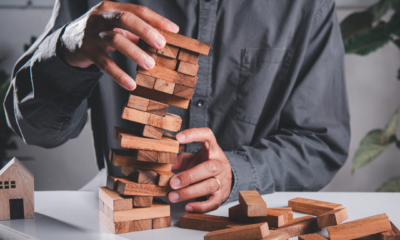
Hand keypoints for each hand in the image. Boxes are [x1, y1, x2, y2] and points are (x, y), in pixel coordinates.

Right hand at [59, 1, 178, 89]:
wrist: (68, 42)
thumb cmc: (101, 33)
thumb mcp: (116, 27)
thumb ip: (135, 31)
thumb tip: (163, 40)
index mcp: (112, 8)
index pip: (138, 10)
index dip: (157, 20)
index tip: (174, 30)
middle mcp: (101, 17)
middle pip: (126, 19)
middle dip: (146, 31)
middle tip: (162, 45)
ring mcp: (92, 33)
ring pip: (116, 40)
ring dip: (135, 53)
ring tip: (151, 65)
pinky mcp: (86, 51)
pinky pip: (105, 64)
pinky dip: (119, 75)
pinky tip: (131, 84)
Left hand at [168, 128, 232, 212]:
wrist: (223, 177)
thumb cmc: (203, 164)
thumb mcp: (192, 158)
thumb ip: (179, 160)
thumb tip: (163, 165)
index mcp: (212, 149)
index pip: (207, 135)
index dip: (194, 134)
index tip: (177, 138)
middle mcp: (220, 163)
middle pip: (209, 168)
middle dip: (189, 176)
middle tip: (172, 182)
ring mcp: (223, 180)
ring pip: (210, 186)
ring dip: (189, 192)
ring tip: (172, 196)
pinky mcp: (222, 195)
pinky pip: (213, 203)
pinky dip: (200, 207)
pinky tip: (187, 207)